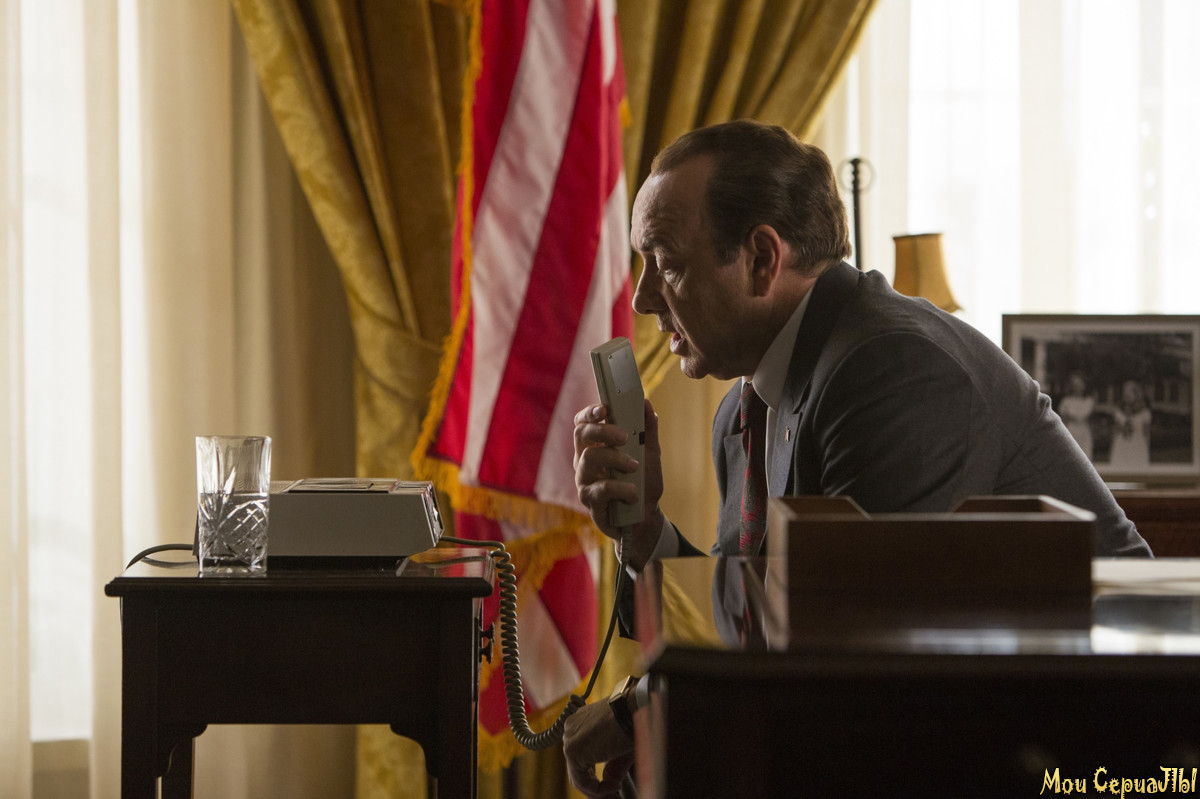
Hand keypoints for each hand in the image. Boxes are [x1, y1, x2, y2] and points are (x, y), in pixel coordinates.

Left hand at [563, 699, 635, 796]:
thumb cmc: (633, 721)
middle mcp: (571, 730)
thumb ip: (611, 768)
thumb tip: (609, 784)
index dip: (596, 778)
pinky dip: (597, 790)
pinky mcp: (573, 751)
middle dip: (595, 787)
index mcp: (581, 724)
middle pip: (578, 768)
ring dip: (597, 791)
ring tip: (614, 793)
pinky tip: (613, 787)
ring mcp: (570, 740)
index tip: (613, 788)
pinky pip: (581, 781)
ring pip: (578, 777)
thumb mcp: (620, 749)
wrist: (633, 709)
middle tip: (612, 796)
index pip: (582, 758)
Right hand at [573, 398, 664, 569]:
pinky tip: (633, 493)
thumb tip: (646, 404)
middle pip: (581, 434)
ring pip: (589, 458)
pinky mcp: (589, 501)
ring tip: (634, 467)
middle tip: (624, 437)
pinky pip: (600, 489)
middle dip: (603, 431)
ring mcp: (584, 480)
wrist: (646, 517)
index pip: (583, 422)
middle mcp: (585, 459)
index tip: (604, 409)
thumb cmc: (643, 483)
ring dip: (616, 459)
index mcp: (596, 444)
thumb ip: (648, 431)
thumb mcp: (651, 455)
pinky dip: (621, 489)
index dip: (590, 413)